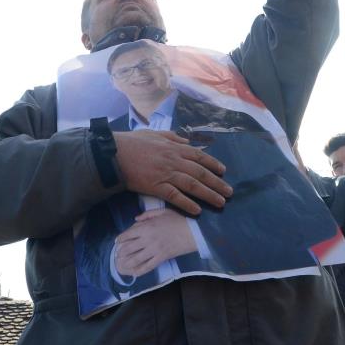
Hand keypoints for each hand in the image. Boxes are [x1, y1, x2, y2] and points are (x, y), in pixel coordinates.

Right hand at [114, 130, 230, 214]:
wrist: (114, 154)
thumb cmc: (132, 142)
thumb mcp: (154, 133)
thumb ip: (171, 136)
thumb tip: (186, 141)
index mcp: (174, 147)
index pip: (199, 155)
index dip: (213, 163)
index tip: (223, 171)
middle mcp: (174, 160)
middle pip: (201, 172)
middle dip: (217, 183)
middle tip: (229, 192)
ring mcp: (166, 174)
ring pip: (193, 185)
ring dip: (209, 194)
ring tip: (220, 203)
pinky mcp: (157, 187)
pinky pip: (176, 197)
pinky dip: (188, 204)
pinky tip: (197, 211)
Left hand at [114, 208, 197, 276]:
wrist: (193, 232)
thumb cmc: (178, 220)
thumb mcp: (162, 211)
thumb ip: (147, 215)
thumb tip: (135, 219)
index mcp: (147, 227)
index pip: (128, 234)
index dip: (121, 238)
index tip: (117, 242)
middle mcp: (148, 239)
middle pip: (129, 248)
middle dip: (121, 252)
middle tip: (117, 255)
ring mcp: (154, 250)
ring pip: (136, 259)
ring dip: (127, 262)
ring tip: (122, 265)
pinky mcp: (161, 258)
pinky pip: (148, 266)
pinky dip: (140, 271)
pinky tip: (135, 273)